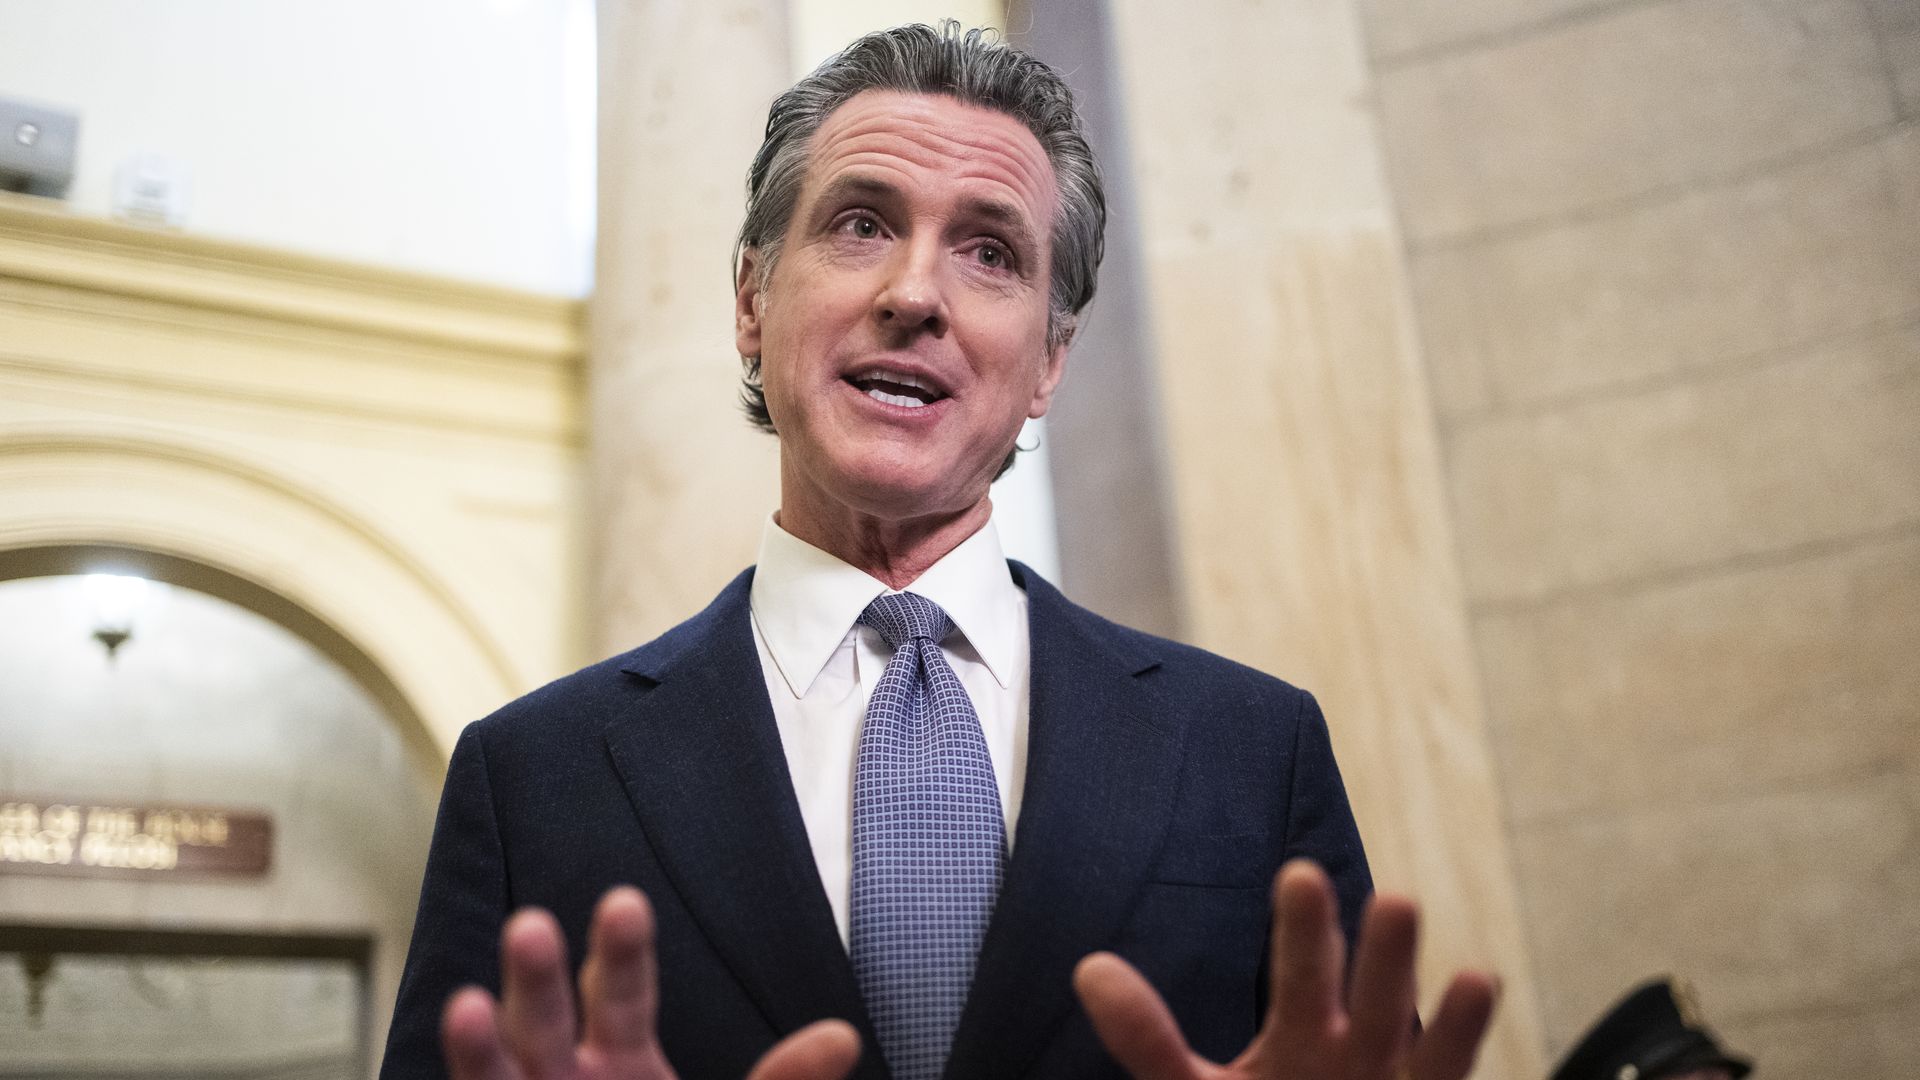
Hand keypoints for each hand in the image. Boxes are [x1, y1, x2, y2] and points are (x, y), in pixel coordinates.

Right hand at [442, 886, 860, 1079]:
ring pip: (495, 1074)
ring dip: (480, 1044)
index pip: (622, 993)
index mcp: (622, 1059)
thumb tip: (843, 1037)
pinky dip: (472, 1075)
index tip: (624, 906)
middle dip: (537, 978)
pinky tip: (464, 1042)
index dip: (622, 952)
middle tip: (530, 927)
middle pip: (547, 1020)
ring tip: (468, 1006)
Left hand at [1074, 860, 1497, 1079]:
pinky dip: (1456, 1029)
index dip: (1305, 927)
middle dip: (1361, 947)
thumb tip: (1089, 970)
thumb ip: (1148, 1039)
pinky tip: (1477, 978)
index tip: (1300, 873)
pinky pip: (1443, 1071)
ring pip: (1397, 1025)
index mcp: (1300, 1030)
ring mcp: (1388, 1078)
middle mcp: (1352, 1045)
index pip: (1303, 969)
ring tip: (1407, 917)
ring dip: (1403, 977)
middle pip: (1355, 989)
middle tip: (1374, 891)